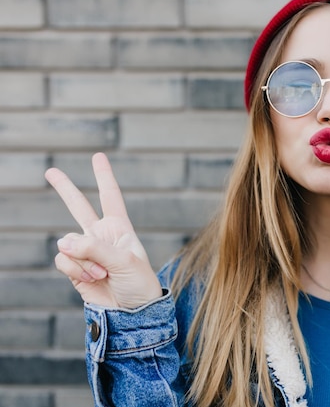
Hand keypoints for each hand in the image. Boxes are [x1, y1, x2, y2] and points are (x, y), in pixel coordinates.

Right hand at [45, 152, 162, 308]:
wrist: (132, 313)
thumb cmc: (139, 284)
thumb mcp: (125, 261)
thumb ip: (94, 248)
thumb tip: (62, 242)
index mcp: (119, 228)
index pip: (110, 197)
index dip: (104, 176)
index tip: (98, 156)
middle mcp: (101, 236)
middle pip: (79, 207)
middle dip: (65, 189)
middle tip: (50, 171)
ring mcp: (86, 252)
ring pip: (68, 243)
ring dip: (83, 260)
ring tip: (103, 273)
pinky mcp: (74, 269)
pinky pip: (63, 260)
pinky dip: (76, 270)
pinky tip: (93, 278)